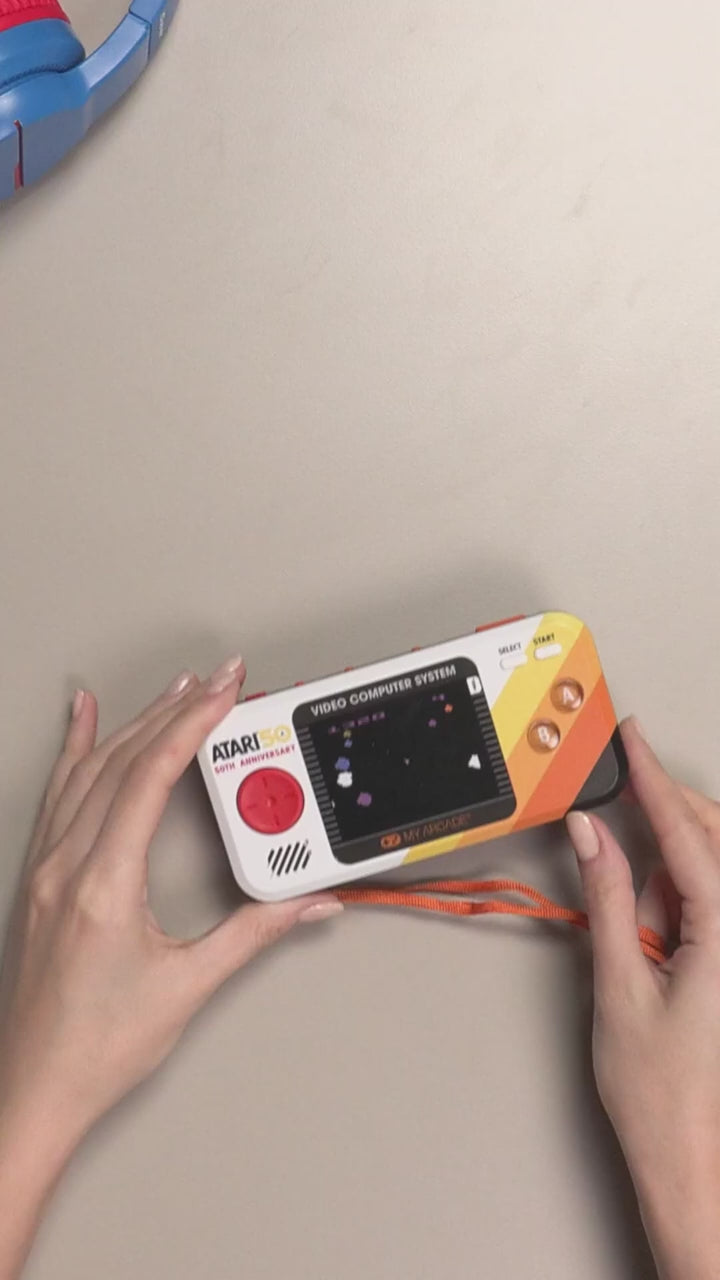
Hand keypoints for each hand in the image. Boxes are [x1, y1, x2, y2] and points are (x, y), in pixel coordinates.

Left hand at [0, 658, 340, 1278]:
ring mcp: (45, 868)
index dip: (190, 725)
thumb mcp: (188, 986)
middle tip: (216, 678)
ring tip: (173, 689)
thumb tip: (308, 902)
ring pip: (88, 771)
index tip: (222, 692)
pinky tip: (78, 719)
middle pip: (121, 762)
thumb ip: (254, 933)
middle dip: (173, 710)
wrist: (34, 1088)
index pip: (150, 778)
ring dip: (133, 723)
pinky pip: (58, 794)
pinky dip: (73, 749)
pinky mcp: (39, 877)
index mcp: (102, 885)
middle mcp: (66, 866)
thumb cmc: (97, 1047)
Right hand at [566, 717, 719, 1279]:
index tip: (633, 740)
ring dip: (670, 877)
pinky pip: (713, 901)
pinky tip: (658, 938)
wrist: (692, 1161)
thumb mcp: (620, 984)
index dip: (654, 780)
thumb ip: (606, 897)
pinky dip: (680, 902)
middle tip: (615, 823)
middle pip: (713, 840)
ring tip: (640, 935)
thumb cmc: (662, 1093)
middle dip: (664, 823)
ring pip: (713, 868)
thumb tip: (590, 834)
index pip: (689, 836)